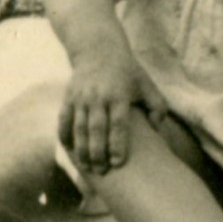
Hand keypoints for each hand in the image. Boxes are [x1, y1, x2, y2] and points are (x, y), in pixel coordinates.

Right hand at [60, 50, 166, 175]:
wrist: (99, 49)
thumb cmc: (128, 72)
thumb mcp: (147, 84)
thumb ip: (157, 106)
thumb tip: (158, 128)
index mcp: (119, 95)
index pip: (118, 124)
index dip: (117, 145)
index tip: (118, 163)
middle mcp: (98, 97)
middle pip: (96, 130)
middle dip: (97, 153)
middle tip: (102, 171)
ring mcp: (81, 97)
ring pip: (79, 128)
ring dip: (82, 150)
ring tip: (87, 167)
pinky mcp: (68, 97)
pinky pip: (64, 120)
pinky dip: (65, 137)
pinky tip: (70, 152)